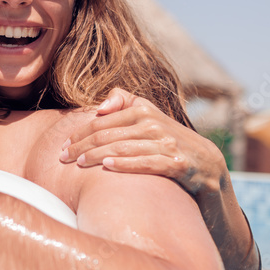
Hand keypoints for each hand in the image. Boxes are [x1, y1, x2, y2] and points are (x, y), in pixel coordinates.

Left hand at [59, 88, 227, 197]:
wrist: (207, 165)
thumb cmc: (168, 141)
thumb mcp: (149, 116)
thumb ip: (125, 102)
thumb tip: (100, 107)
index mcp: (144, 111)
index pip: (102, 121)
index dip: (80, 132)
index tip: (63, 145)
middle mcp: (155, 124)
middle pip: (108, 134)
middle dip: (82, 146)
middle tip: (63, 158)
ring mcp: (167, 145)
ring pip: (123, 148)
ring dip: (97, 156)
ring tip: (78, 164)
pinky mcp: (178, 164)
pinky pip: (147, 163)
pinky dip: (126, 165)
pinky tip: (108, 167)